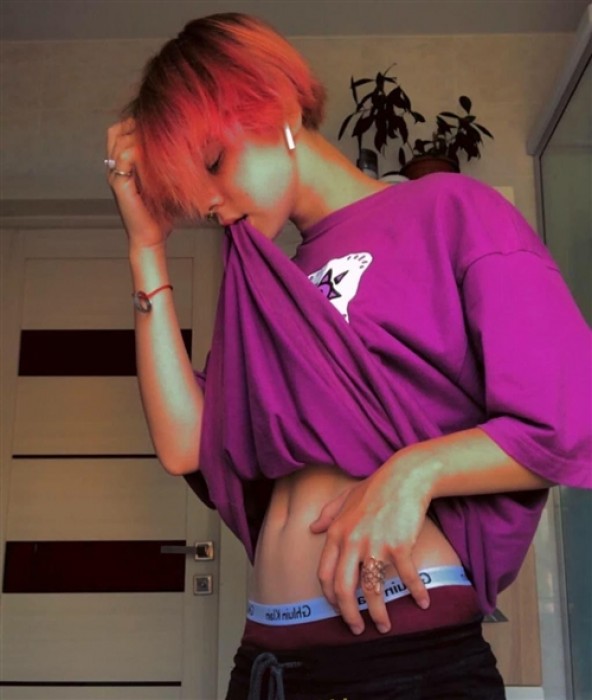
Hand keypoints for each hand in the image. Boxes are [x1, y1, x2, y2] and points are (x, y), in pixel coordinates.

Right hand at [106, 118, 171, 248]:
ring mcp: (115, 175)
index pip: (120, 131)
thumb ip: (172, 164)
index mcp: (124, 165)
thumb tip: (198, 147)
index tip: (160, 124)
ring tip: (160, 142)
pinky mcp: (119, 185)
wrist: (152, 238)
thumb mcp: (169, 183)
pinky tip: (158, 157)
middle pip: (116, 131)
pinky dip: (140, 152)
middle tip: (159, 130)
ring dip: (141, 136)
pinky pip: (125, 158)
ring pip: (120, 140)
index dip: (136, 123)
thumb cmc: (162, 214)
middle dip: (136, 125)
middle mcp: (115, 167)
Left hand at [309, 458, 431, 634]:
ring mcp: (375, 545)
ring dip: (379, 614)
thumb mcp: (345, 497)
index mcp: (337, 533)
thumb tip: (312, 527)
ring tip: (385, 626)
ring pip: (373, 591)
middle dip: (349, 615)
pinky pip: (406, 578)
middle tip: (357, 629)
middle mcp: (352, 542)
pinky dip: (415, 593)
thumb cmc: (376, 487)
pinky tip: (422, 603)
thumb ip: (328, 514)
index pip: (326, 574)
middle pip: (344, 590)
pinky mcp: (399, 546)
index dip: (330, 596)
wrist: (405, 476)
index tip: (338, 608)